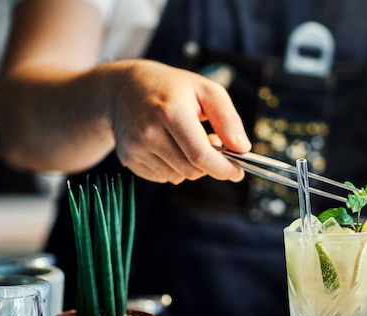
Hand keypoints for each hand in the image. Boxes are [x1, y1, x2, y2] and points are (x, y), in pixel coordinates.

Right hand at [109, 60, 250, 183]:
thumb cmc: (172, 88)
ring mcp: (135, 147)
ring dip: (189, 166)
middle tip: (210, 143)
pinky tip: (168, 146)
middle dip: (208, 165)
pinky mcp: (128, 158)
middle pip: (191, 171)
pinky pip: (162, 177)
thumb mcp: (206, 90)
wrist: (124, 87)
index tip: (237, 172)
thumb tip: (242, 149)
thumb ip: (228, 119)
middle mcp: (149, 132)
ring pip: (177, 177)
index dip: (224, 169)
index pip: (201, 156)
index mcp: (171, 112)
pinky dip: (172, 168)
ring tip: (185, 140)